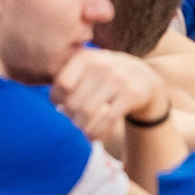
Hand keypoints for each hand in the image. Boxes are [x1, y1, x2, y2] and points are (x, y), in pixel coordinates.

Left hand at [50, 48, 170, 143]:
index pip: (61, 84)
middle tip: (70, 122)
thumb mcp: (90, 68)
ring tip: (79, 130)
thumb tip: (48, 103)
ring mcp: (119, 79)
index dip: (56, 100)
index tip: (60, 106)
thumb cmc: (107, 77)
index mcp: (88, 57)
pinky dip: (96, 133)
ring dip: (80, 127)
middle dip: (69, 117)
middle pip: (73, 101)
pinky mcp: (132, 94)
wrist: (146, 79)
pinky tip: (93, 137)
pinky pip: (106, 120)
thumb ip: (68, 76)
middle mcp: (103, 65)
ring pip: (87, 112)